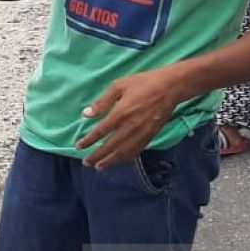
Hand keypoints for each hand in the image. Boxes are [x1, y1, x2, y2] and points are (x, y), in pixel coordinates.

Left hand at [75, 67, 189, 170]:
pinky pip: (136, 150)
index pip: (101, 131)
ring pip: (124, 152)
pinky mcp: (151, 135)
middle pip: (111, 146)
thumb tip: (86, 114)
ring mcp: (142, 133)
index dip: (89, 140)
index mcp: (121, 113)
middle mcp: (131, 126)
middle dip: (97, 156)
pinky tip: (119, 160)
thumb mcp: (119, 86)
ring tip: (99, 167)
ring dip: (111, 161)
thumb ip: (102, 102)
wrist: (170, 87)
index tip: (79, 147)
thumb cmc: (143, 83)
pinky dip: (126, 158)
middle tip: (86, 162)